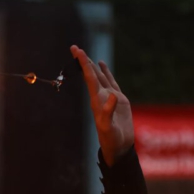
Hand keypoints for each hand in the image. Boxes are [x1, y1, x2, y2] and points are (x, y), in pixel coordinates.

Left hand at [71, 45, 133, 166]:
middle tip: (74, 47)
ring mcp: (109, 97)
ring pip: (100, 76)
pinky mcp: (119, 99)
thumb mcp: (108, 127)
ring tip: (85, 53)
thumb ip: (109, 111)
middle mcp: (100, 96)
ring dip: (92, 65)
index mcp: (96, 100)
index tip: (77, 51)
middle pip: (91, 74)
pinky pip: (111, 81)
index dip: (83, 63)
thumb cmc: (111, 139)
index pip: (89, 77)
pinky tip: (102, 64)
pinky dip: (106, 72)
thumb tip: (112, 95)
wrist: (118, 146)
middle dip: (83, 61)